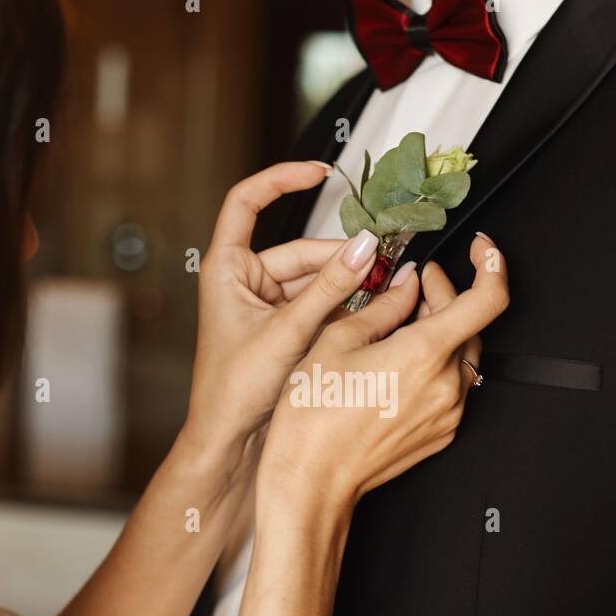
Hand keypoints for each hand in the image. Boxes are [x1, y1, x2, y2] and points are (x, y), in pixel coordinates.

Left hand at [183, 162, 382, 460]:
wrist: (230, 443)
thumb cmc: (234, 390)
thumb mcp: (288, 332)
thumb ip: (330, 287)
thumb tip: (365, 247)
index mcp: (226, 268)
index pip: (248, 202)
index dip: (281, 180)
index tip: (319, 172)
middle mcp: (246, 281)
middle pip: (302, 248)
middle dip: (343, 254)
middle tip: (385, 257)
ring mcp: (268, 305)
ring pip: (319, 278)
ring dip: (351, 282)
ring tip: (389, 283)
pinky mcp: (287, 328)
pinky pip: (324, 304)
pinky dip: (348, 305)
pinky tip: (377, 307)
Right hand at [259, 235, 508, 513]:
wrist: (311, 483)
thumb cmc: (313, 422)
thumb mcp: (337, 342)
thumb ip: (383, 306)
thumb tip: (405, 285)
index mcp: (424, 355)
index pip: (488, 299)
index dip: (492, 265)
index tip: (482, 251)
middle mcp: (445, 387)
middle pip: (471, 325)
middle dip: (447, 296)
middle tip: (416, 285)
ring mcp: (447, 415)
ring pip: (462, 356)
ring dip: (441, 331)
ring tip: (401, 323)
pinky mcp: (440, 434)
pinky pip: (451, 387)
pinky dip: (435, 364)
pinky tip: (400, 360)